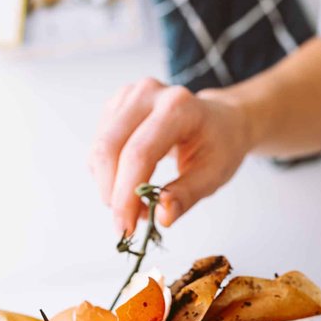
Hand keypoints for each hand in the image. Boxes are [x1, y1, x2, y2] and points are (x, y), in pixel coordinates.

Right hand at [89, 78, 250, 234]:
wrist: (221, 120)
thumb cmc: (219, 145)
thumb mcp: (213, 174)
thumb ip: (186, 195)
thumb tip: (161, 217)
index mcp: (178, 107)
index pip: (139, 153)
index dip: (126, 194)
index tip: (126, 228)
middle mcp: (148, 93)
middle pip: (110, 148)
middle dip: (112, 193)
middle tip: (125, 224)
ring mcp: (129, 95)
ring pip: (100, 148)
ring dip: (109, 185)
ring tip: (135, 204)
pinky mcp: (117, 105)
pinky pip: (99, 146)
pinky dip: (107, 173)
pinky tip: (129, 183)